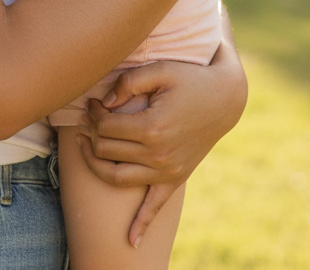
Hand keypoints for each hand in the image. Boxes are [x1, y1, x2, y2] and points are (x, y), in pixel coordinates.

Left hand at [76, 32, 247, 246]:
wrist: (225, 99)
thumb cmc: (191, 78)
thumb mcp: (161, 70)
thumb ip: (129, 81)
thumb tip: (105, 101)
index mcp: (152, 127)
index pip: (106, 126)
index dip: (93, 113)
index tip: (91, 102)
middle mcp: (158, 154)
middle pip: (107, 150)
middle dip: (91, 131)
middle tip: (88, 116)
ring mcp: (167, 170)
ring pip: (117, 177)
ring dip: (95, 164)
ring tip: (84, 146)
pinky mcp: (175, 178)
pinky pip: (154, 206)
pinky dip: (141, 224)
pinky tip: (130, 240)